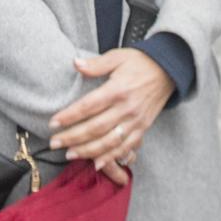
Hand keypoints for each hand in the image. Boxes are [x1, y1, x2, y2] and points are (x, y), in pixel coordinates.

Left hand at [49, 49, 174, 185]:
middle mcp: (127, 108)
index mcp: (118, 89)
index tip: (53, 123)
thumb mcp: (117, 57)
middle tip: (54, 143)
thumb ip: (96, 64)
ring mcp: (136, 121)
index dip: (69, 116)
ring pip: (109, 141)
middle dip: (73, 137)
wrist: (168, 70)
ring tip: (70, 154)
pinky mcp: (143, 128)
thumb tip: (75, 63)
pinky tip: (96, 163)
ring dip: (88, 151)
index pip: (89, 106)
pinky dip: (111, 157)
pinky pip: (126, 147)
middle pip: (96, 127)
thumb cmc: (139, 62)